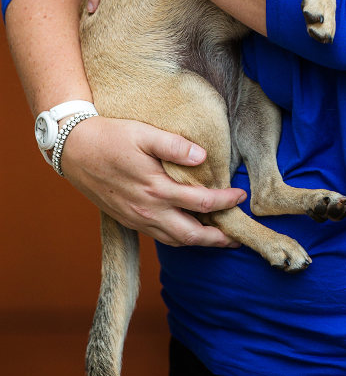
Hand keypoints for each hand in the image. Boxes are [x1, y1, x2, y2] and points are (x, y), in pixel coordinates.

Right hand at [60, 115, 244, 246]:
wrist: (74, 150)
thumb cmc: (110, 137)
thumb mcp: (144, 133)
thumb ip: (174, 146)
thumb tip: (203, 158)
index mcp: (156, 189)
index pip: (202, 203)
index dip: (225, 201)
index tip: (241, 195)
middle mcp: (148, 210)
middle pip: (191, 235)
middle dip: (217, 238)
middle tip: (237, 237)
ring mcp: (136, 219)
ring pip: (174, 240)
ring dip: (198, 242)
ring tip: (217, 238)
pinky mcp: (128, 219)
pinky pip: (159, 237)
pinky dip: (178, 238)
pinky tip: (187, 231)